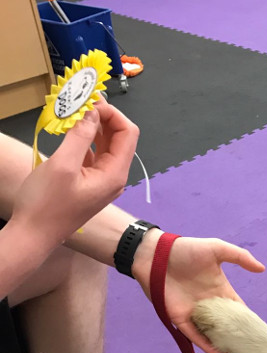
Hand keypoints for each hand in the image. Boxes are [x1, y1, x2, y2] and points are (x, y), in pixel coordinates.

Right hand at [12, 100, 138, 250]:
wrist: (34, 235)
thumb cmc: (46, 204)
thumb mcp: (63, 165)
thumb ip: (80, 136)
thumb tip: (92, 113)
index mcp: (114, 174)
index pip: (128, 133)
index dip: (112, 113)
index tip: (88, 101)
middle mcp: (114, 177)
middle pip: (119, 138)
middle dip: (103, 116)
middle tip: (80, 101)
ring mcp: (102, 181)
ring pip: (105, 145)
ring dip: (92, 127)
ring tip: (72, 111)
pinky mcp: (89, 183)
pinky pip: (93, 155)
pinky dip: (84, 140)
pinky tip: (69, 131)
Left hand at [133, 231, 264, 352]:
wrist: (155, 253)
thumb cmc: (187, 249)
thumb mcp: (217, 248)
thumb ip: (240, 257)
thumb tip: (262, 269)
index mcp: (220, 290)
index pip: (237, 310)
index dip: (247, 322)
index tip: (258, 335)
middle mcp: (209, 304)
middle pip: (226, 327)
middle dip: (237, 340)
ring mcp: (194, 312)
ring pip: (211, 334)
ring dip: (223, 347)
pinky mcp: (178, 317)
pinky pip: (193, 334)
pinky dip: (205, 345)